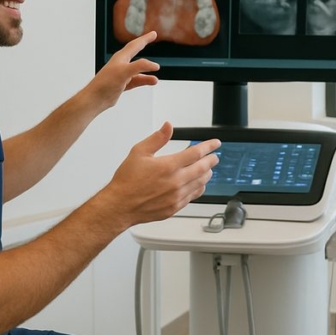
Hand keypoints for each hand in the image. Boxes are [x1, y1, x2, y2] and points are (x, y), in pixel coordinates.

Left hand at [85, 31, 160, 111]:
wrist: (95, 99)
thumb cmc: (105, 84)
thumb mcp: (124, 72)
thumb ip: (140, 66)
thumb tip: (154, 65)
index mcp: (120, 58)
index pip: (135, 45)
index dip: (145, 39)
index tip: (153, 34)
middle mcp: (121, 64)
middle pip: (135, 51)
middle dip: (144, 44)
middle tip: (152, 38)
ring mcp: (121, 74)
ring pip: (138, 69)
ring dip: (147, 70)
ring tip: (157, 70)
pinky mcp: (122, 84)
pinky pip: (137, 80)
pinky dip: (145, 80)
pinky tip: (151, 82)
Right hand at [98, 122, 220, 227]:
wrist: (120, 205)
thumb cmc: (127, 181)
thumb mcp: (139, 152)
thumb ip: (157, 139)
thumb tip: (168, 126)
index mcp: (168, 166)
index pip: (196, 153)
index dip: (209, 146)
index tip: (215, 144)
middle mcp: (176, 182)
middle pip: (203, 168)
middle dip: (211, 160)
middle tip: (215, 156)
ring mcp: (177, 196)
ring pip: (201, 183)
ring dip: (207, 174)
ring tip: (208, 169)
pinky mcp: (175, 207)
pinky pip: (193, 196)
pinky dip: (199, 188)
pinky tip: (198, 184)